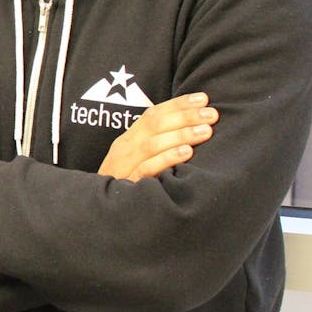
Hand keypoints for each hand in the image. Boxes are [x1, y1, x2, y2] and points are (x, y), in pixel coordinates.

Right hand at [98, 92, 215, 181]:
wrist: (99, 212)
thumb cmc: (126, 185)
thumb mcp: (135, 160)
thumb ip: (156, 145)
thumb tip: (190, 130)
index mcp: (128, 140)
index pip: (153, 114)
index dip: (178, 104)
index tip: (203, 98)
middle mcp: (125, 149)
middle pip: (154, 125)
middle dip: (185, 116)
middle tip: (212, 114)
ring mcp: (125, 166)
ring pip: (152, 144)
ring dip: (181, 134)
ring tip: (206, 131)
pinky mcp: (128, 184)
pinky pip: (147, 169)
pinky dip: (167, 158)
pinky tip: (187, 153)